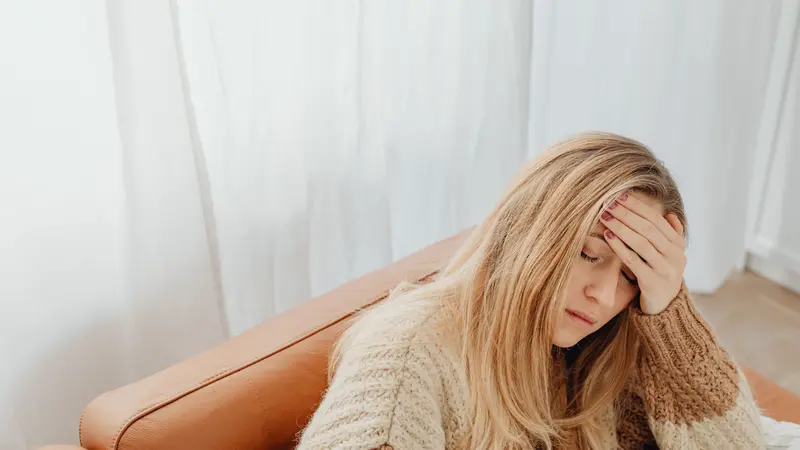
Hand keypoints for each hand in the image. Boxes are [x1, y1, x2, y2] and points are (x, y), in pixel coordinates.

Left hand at [599, 192, 686, 314]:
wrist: (665, 307)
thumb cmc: (661, 275)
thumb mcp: (669, 255)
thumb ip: (671, 235)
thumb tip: (670, 213)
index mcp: (678, 245)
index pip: (656, 219)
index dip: (638, 206)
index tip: (619, 195)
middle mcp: (675, 255)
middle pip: (648, 228)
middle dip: (626, 214)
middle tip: (608, 204)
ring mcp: (665, 269)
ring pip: (641, 242)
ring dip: (621, 227)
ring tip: (605, 217)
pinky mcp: (653, 282)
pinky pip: (634, 261)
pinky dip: (620, 247)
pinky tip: (608, 236)